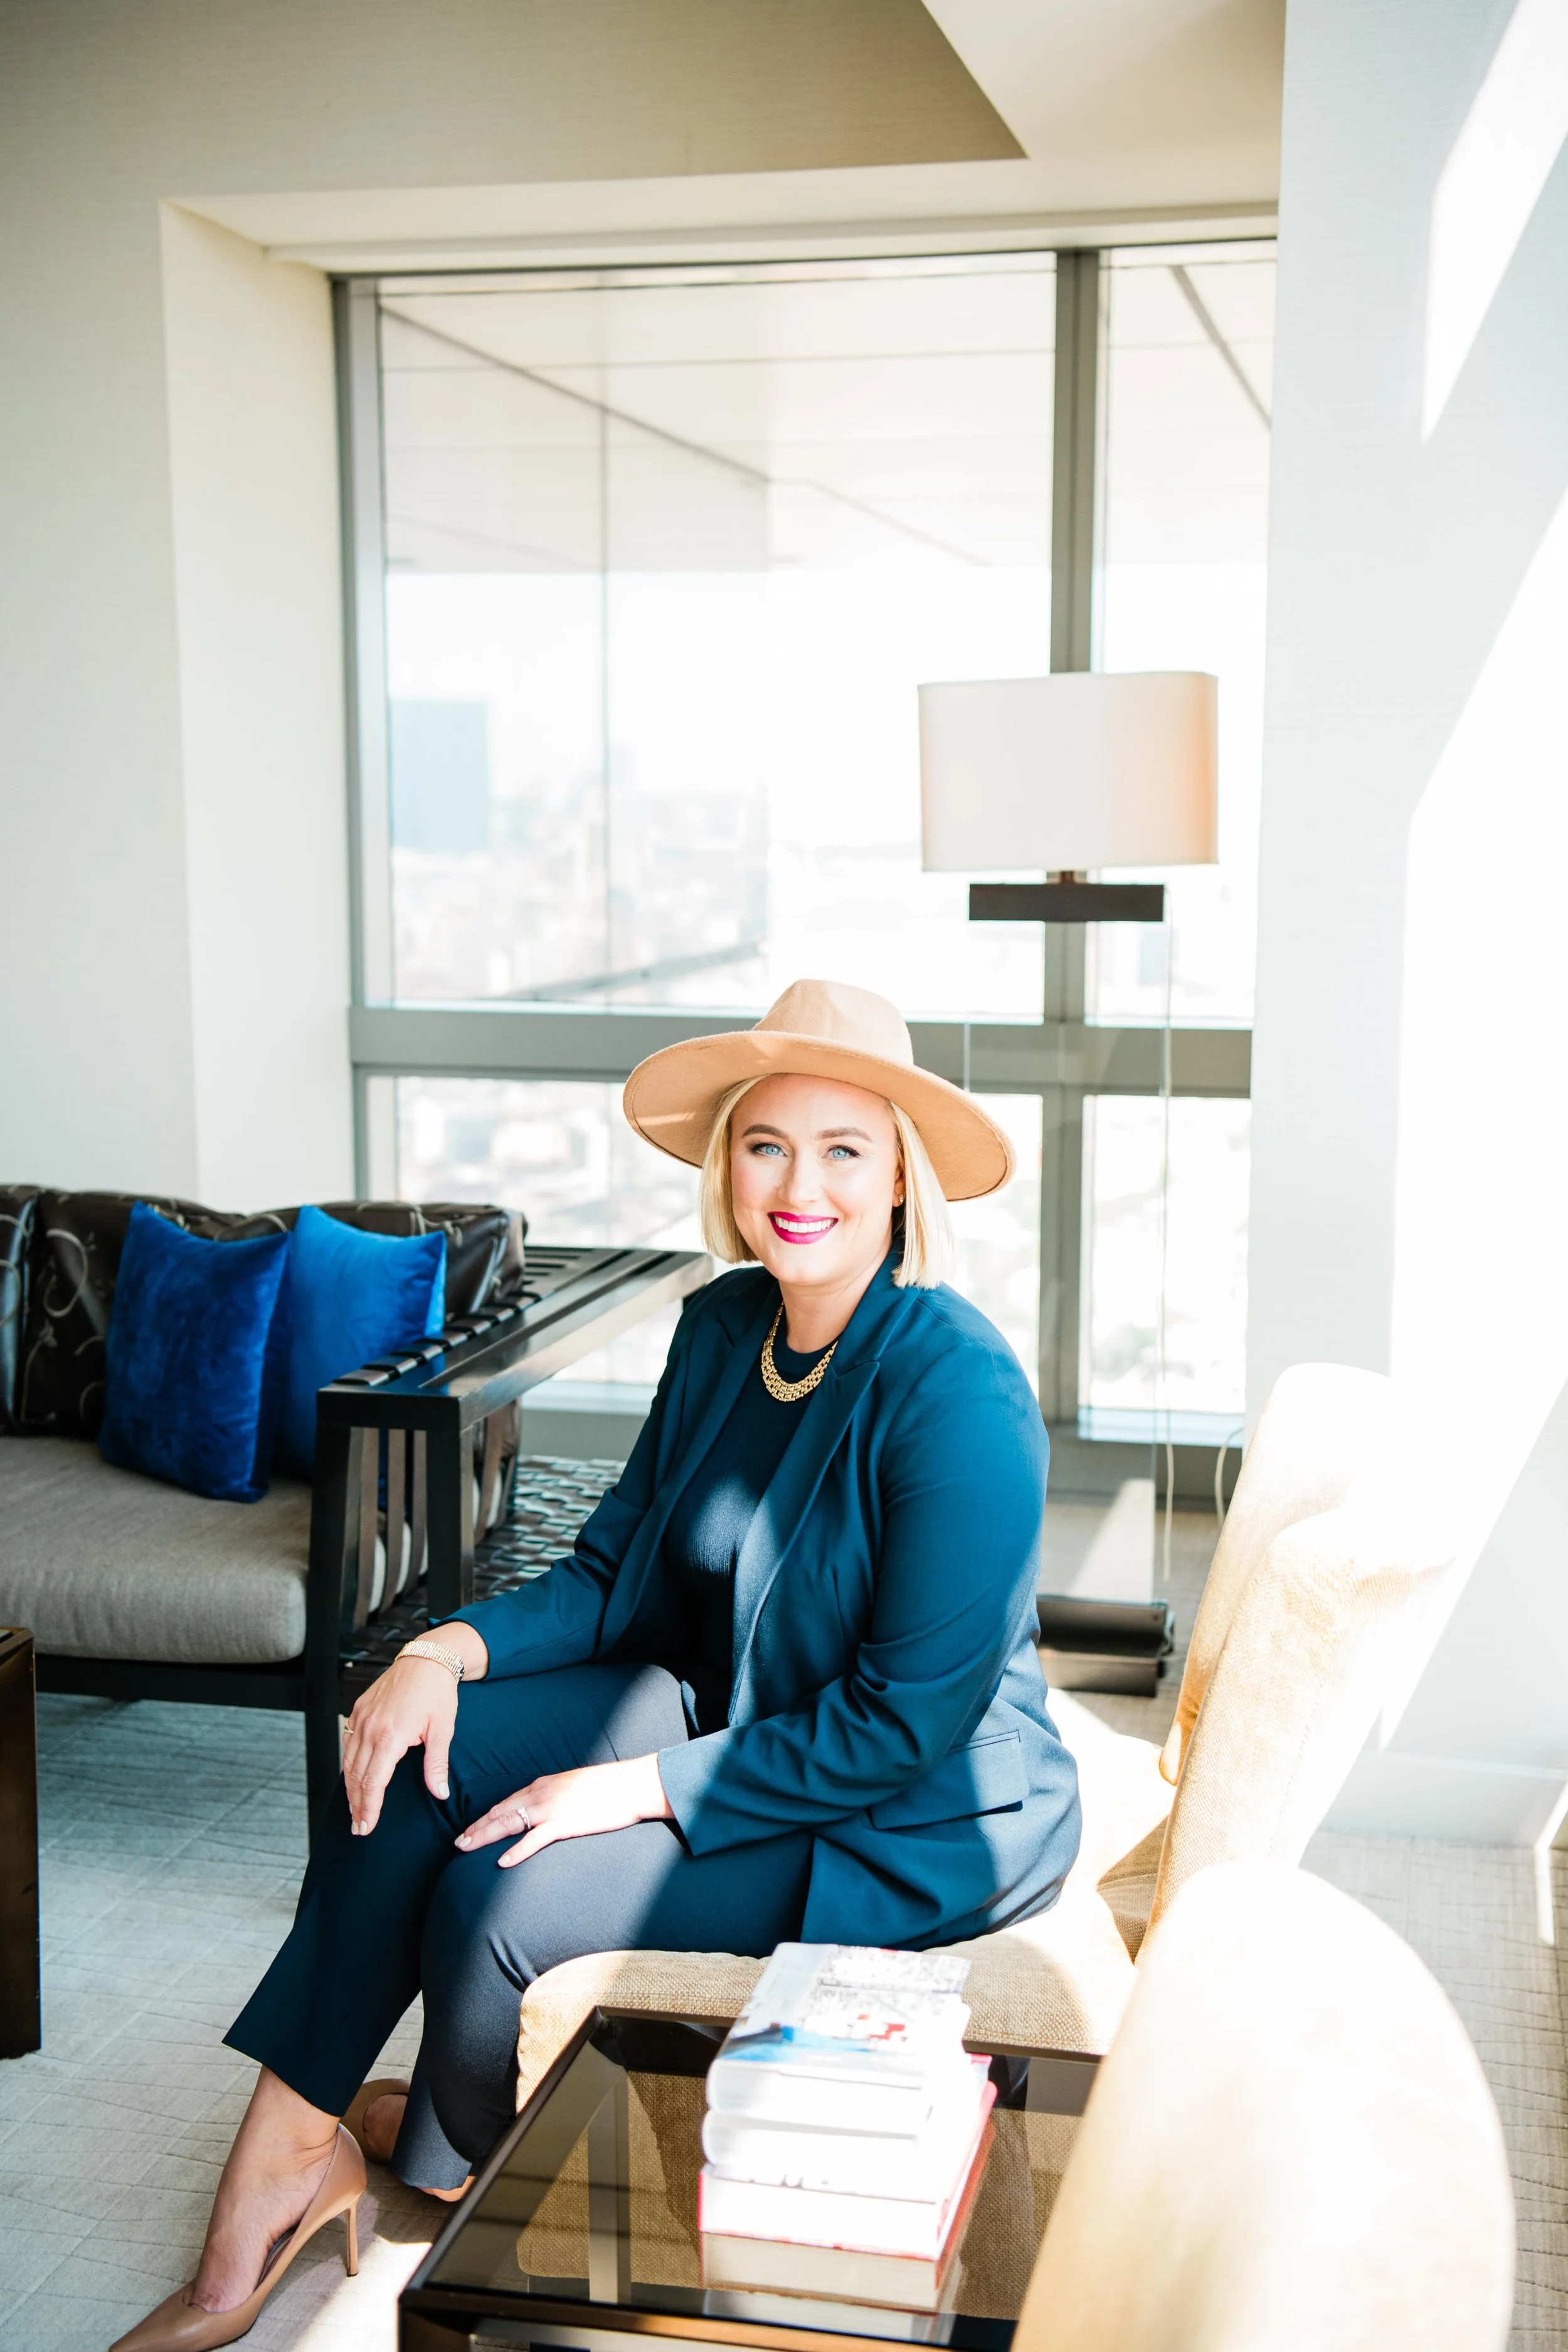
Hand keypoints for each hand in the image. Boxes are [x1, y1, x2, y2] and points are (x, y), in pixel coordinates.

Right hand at [342, 1627, 484, 1834]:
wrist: (426, 1659)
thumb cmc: (437, 1692)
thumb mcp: (442, 1730)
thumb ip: (437, 1765)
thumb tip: (440, 1793)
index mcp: (390, 1737)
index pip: (373, 1782)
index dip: (369, 1808)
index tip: (367, 1826)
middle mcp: (370, 1729)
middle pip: (356, 1777)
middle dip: (356, 1805)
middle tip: (359, 1827)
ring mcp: (361, 1719)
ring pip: (348, 1762)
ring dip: (350, 1788)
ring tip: (355, 1809)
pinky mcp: (358, 1710)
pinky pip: (348, 1743)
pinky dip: (348, 1764)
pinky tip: (352, 1777)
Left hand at [456, 1754, 671, 1867]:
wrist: (631, 1784)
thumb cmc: (608, 1787)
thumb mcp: (574, 1786)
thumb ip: (556, 1796)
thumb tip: (547, 1810)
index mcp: (543, 1784)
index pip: (506, 1802)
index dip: (486, 1817)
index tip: (470, 1828)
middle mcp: (541, 1794)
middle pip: (500, 1812)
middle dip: (476, 1827)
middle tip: (458, 1843)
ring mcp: (551, 1808)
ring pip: (508, 1823)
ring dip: (484, 1836)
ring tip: (466, 1849)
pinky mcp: (564, 1823)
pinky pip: (534, 1839)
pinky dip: (516, 1851)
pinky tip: (502, 1862)